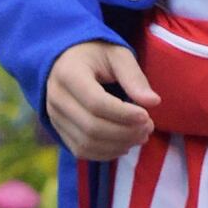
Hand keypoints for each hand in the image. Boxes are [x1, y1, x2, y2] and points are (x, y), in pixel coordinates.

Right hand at [46, 41, 160, 160]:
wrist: (67, 59)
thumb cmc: (96, 54)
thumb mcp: (118, 55)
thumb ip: (134, 77)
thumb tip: (153, 102)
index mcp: (68, 73)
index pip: (95, 103)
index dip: (123, 114)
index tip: (146, 116)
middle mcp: (56, 97)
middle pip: (91, 127)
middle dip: (125, 132)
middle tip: (149, 127)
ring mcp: (54, 116)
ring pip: (87, 143)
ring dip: (118, 145)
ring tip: (141, 136)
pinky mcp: (58, 130)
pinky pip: (81, 151)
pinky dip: (106, 153)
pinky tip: (125, 144)